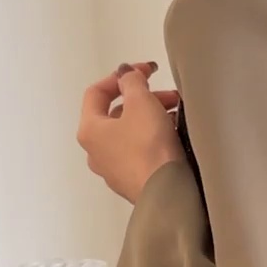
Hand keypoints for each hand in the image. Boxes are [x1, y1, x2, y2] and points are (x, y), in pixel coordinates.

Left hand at [78, 62, 183, 203]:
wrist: (167, 195)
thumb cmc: (149, 146)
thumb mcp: (142, 102)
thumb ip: (132, 81)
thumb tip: (126, 74)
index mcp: (89, 130)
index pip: (97, 92)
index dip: (121, 76)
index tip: (148, 71)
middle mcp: (95, 152)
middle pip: (117, 115)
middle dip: (144, 100)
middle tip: (170, 96)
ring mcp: (114, 172)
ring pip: (130, 135)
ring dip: (151, 120)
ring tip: (176, 117)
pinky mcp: (133, 185)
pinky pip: (141, 154)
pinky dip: (154, 141)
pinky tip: (174, 139)